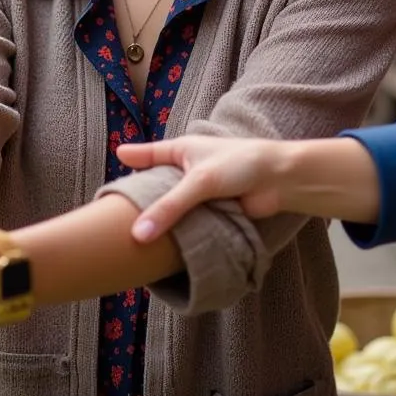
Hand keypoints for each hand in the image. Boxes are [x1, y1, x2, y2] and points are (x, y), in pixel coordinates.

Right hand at [118, 136, 290, 241]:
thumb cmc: (240, 163)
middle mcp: (189, 169)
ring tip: (135, 237)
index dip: (133, 158)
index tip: (116, 157)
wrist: (280, 179)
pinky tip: (166, 245)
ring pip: (175, 207)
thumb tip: (138, 236)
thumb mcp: (198, 182)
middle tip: (115, 213)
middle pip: (159, 185)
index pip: (149, 154)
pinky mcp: (213, 210)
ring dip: (164, 219)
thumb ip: (169, 208)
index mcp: (182, 149)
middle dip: (144, 198)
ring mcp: (201, 191)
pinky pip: (191, 222)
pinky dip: (182, 231)